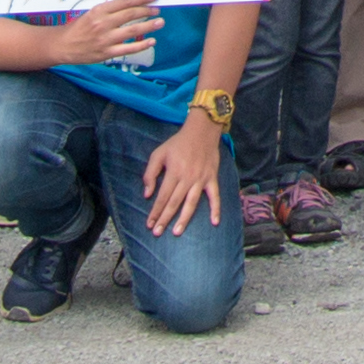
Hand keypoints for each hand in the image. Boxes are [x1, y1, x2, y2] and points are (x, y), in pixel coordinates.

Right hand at [58, 0, 163, 69]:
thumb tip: (132, 5)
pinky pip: (128, 49)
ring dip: (149, 26)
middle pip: (131, 14)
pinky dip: (142, 45)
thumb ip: (109, 10)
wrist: (62, 45)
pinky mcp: (106, 53)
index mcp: (99, 10)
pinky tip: (152, 41)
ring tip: (159, 22)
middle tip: (157, 9)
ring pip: (132, 30)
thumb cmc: (78, 28)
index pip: (125, 2)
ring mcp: (105, 39)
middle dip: (147, 10)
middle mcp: (103, 23)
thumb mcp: (91, 13)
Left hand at [143, 112, 225, 236]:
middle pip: (174, 203)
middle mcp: (187, 178)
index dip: (155, 211)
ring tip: (176, 232)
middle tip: (157, 233)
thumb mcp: (159, 153)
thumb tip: (147, 194)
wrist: (202, 130)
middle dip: (165, 219)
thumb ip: (150, 173)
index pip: (162, 196)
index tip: (149, 224)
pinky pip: (215, 196)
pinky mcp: (212, 178)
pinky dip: (216, 209)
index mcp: (173, 172)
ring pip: (191, 203)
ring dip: (184, 219)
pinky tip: (215, 222)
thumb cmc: (178, 143)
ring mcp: (201, 179)